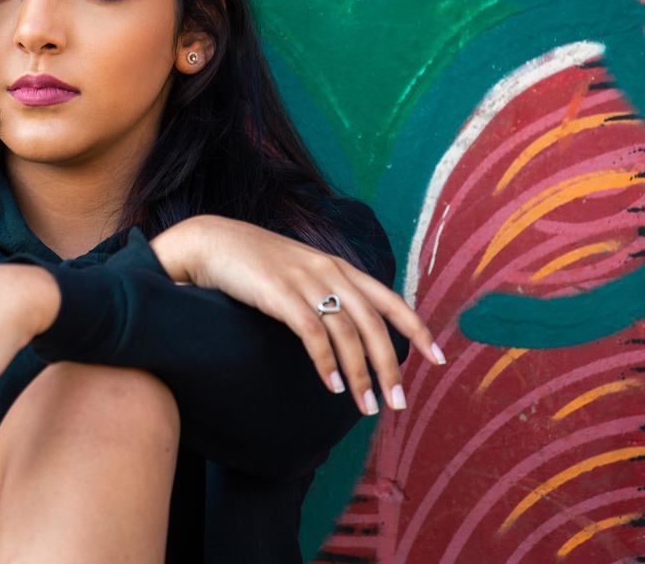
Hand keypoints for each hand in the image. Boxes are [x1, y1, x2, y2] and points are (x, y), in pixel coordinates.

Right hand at [150, 215, 443, 415]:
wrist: (211, 242)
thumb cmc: (252, 262)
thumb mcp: (298, 271)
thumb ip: (324, 291)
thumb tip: (345, 328)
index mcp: (338, 267)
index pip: (390, 300)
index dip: (417, 330)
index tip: (437, 359)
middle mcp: (329, 272)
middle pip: (374, 325)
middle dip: (390, 367)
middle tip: (398, 404)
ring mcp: (305, 282)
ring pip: (347, 334)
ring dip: (360, 375)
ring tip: (366, 407)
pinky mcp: (280, 295)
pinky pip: (312, 334)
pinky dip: (326, 362)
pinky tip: (332, 386)